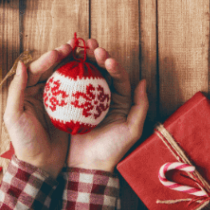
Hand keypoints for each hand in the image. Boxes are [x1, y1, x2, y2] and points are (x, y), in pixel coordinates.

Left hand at [3, 41, 73, 176]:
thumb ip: (16, 90)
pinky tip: (91, 76)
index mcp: (26, 91)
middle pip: (52, 69)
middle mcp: (40, 93)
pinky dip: (81, 83)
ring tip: (84, 55)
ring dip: (73, 66)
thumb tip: (21, 64)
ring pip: (64, 78)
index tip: (59, 51)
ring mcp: (55, 102)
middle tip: (75, 46)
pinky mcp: (67, 112)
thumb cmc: (24, 141)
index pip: (36, 69)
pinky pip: (74, 94)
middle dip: (62, 57)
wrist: (40, 166)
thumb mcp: (14, 115)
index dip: (48, 59)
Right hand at [67, 40, 147, 171]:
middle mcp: (105, 96)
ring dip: (84, 59)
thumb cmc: (112, 149)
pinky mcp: (74, 102)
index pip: (118, 77)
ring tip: (80, 47)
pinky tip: (65, 61)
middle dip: (98, 56)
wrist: (88, 165)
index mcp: (120, 100)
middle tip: (91, 45)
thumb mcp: (131, 130)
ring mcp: (88, 99)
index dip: (113, 65)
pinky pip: (73, 83)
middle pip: (102, 71)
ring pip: (88, 73)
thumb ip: (139, 106)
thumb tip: (143, 81)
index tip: (106, 58)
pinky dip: (70, 71)